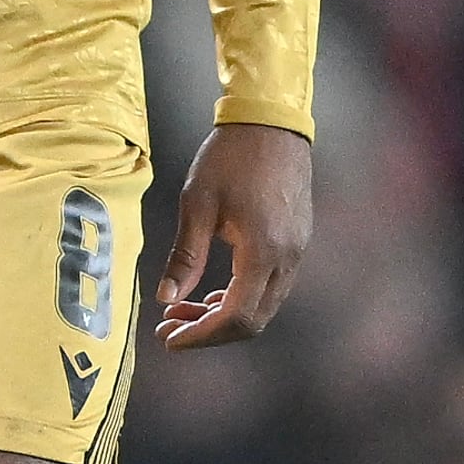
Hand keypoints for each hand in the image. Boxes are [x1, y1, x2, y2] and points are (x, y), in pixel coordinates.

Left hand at [153, 122, 311, 349]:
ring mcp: (296, 252)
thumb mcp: (197, 203)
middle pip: (252, 321)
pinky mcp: (295, 243)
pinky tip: (211, 293)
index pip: (236, 317)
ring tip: (181, 310)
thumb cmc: (230, 157)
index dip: (202, 335)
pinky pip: (269, 287)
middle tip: (168, 327)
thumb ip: (185, 256)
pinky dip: (240, 298)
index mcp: (263, 251)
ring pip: (262, 306)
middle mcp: (287, 259)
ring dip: (223, 316)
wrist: (270, 124)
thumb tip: (166, 298)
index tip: (169, 339)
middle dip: (209, 331)